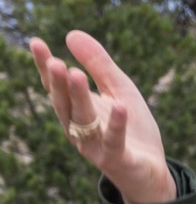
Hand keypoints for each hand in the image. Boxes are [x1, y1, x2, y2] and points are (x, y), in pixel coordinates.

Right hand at [30, 30, 176, 203]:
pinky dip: (117, 125)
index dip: (45, 67)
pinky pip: (115, 142)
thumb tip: (71, 34)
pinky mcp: (117, 159)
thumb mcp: (119, 90)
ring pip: (84, 121)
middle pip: (65, 104)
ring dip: (79, 98)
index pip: (57, 87)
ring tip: (76, 74)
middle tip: (54, 62)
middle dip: (59, 84)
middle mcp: (79, 129)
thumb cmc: (132, 129)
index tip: (35, 43)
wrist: (151, 170)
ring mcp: (96, 146)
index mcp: (77, 111)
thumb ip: (99, 65)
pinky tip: (120, 106)